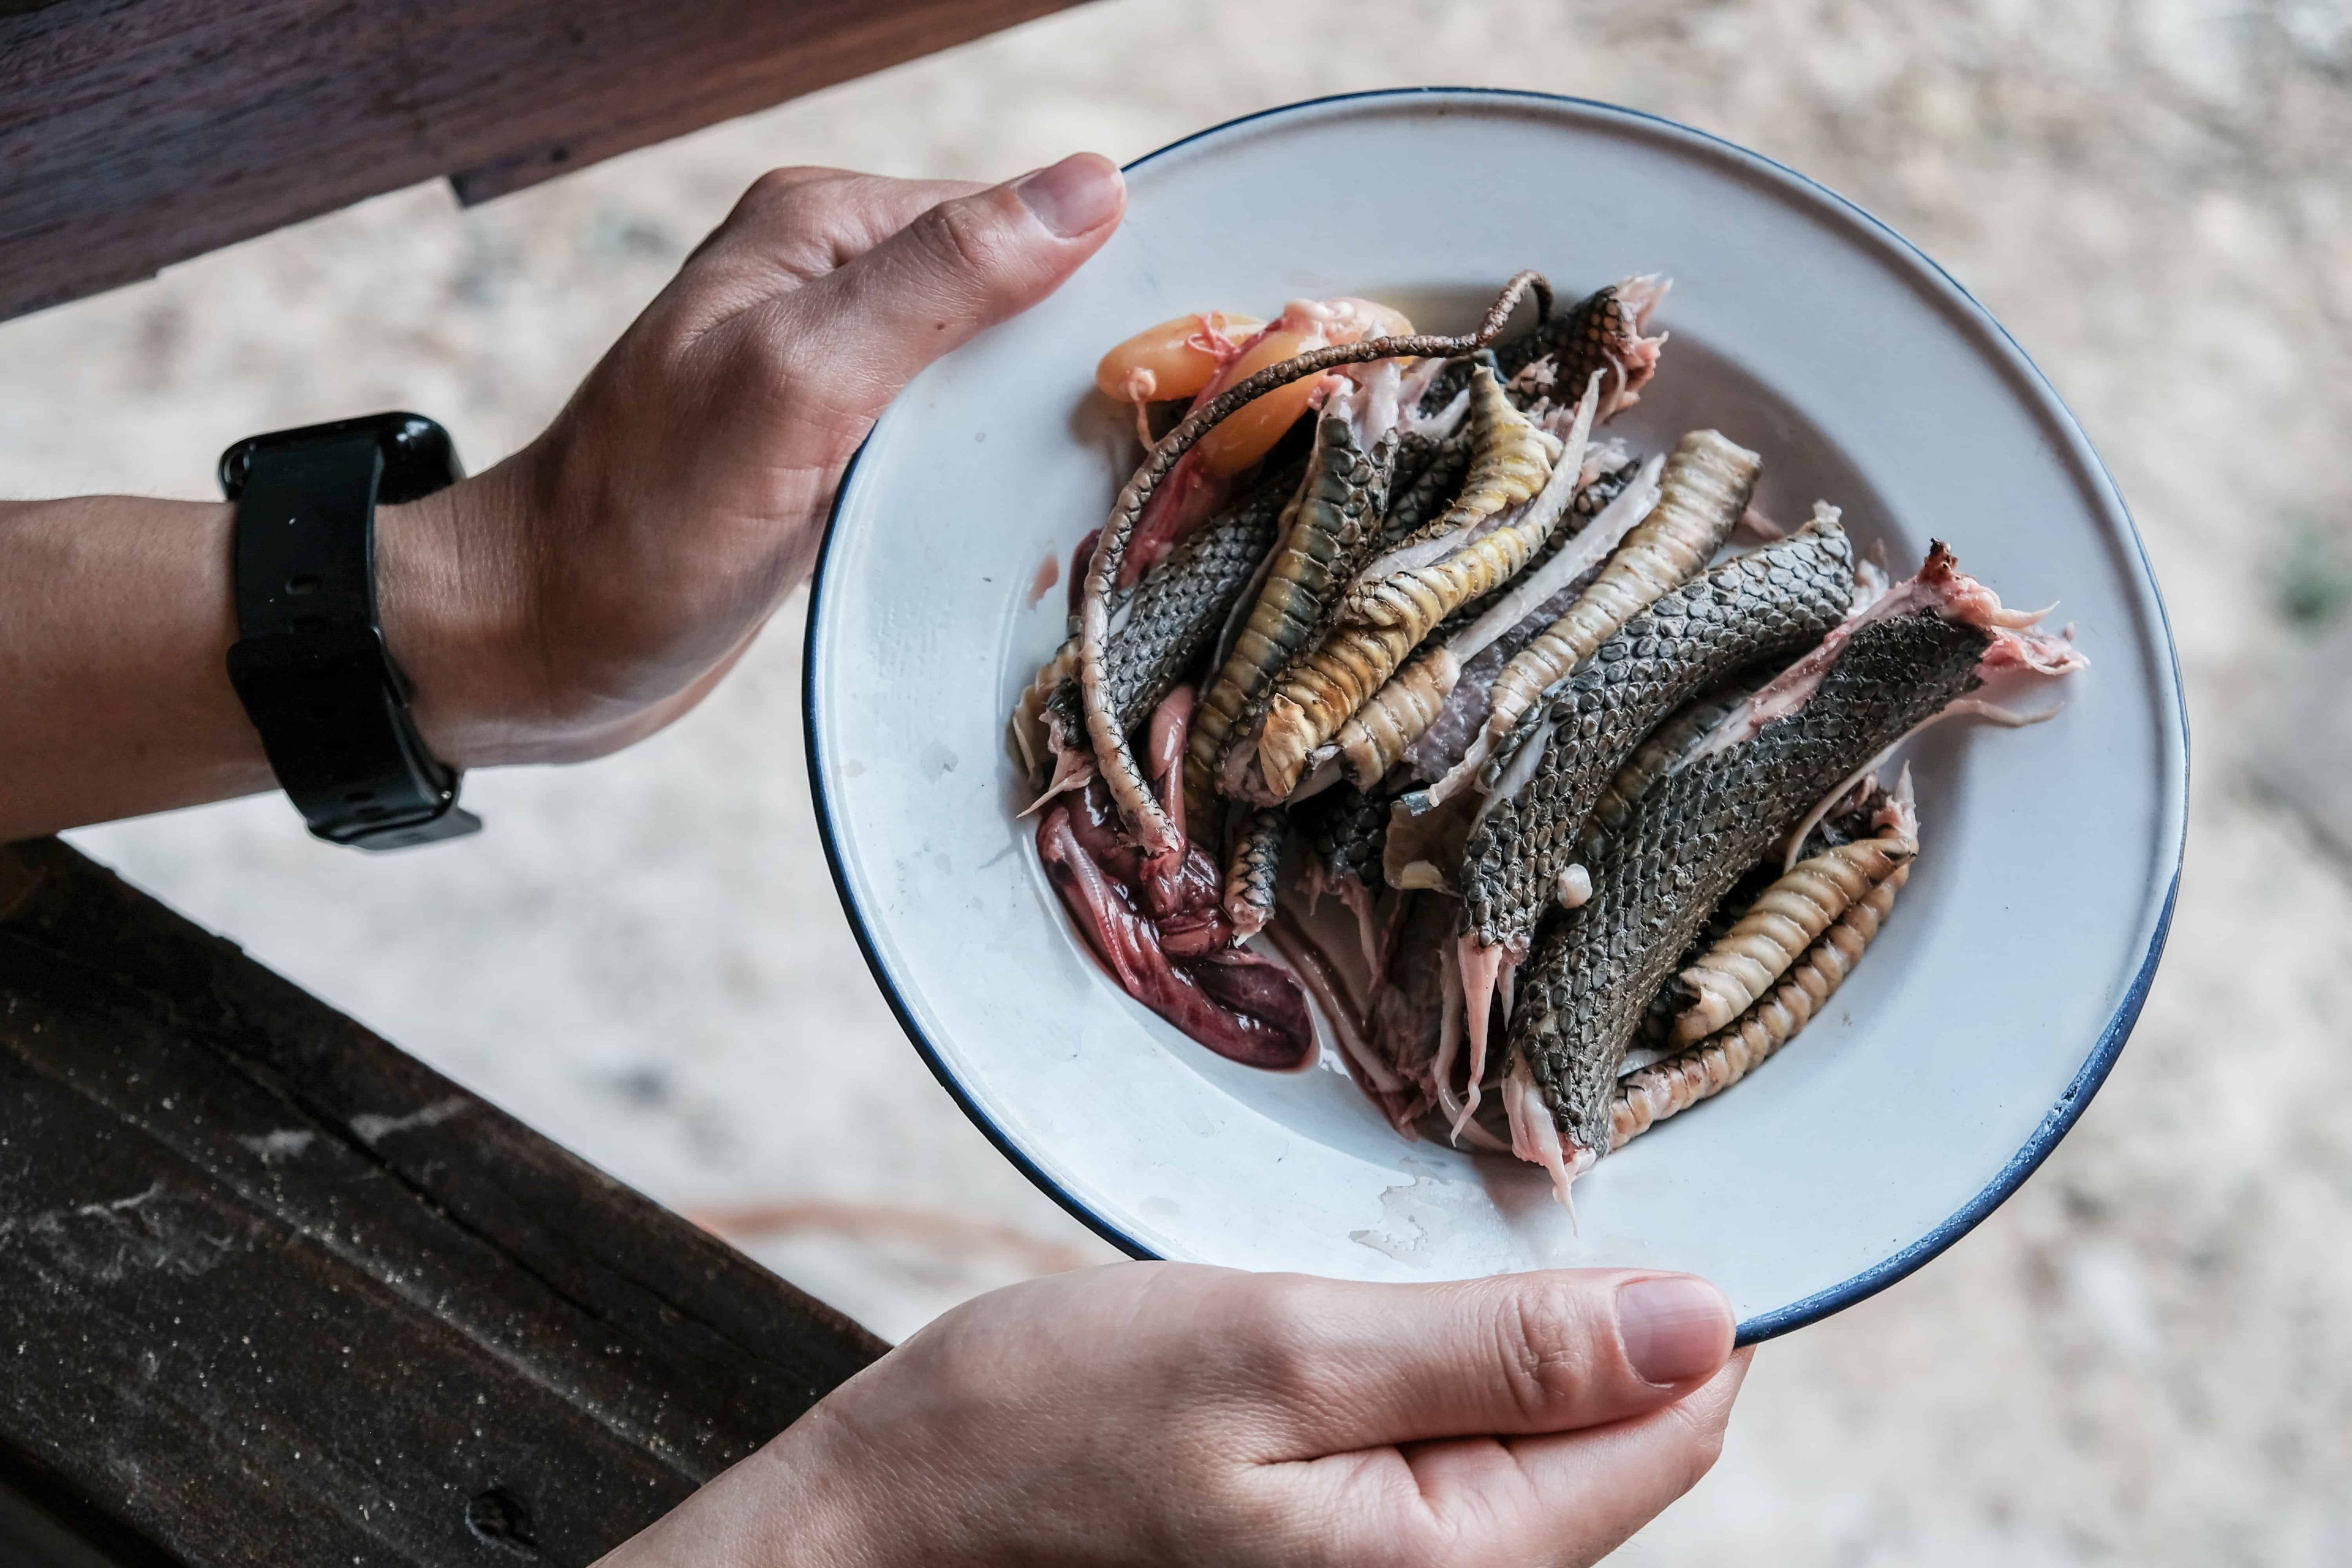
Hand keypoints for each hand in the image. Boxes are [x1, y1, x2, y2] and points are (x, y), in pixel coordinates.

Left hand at [387, 153, 1127, 765]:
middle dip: (1075, 373)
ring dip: (1038, 439)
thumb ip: (937, 285)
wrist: (531, 648)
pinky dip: (988, 486)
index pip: (1015, 225)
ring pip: (990, 387)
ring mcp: (832, 381)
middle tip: (1133, 457)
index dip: (1097, 293)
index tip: (1160, 374)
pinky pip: (948, 453)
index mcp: (822, 231)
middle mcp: (829, 289)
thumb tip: (1086, 191)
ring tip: (1087, 500)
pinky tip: (1016, 526)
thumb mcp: (797, 384)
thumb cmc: (639, 525)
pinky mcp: (835, 462)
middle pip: (1013, 307)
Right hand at [597, 1262, 1747, 1567]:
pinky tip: (1353, 1319)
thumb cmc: (1057, 1424)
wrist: (904, 1511)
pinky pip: (1460, 1446)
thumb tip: (1704, 1321)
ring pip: (1540, 1436)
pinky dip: (1437, 1360)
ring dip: (1495, 1330)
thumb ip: (1505, 1349)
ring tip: (1376, 1264)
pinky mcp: (1355, 1547)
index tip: (1598, 1189)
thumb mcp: (1282, 1353)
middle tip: (1447, 1213)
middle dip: (1573, 1312)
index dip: (1674, 1301)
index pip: (1672, 1432)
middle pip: (1619, 1438)